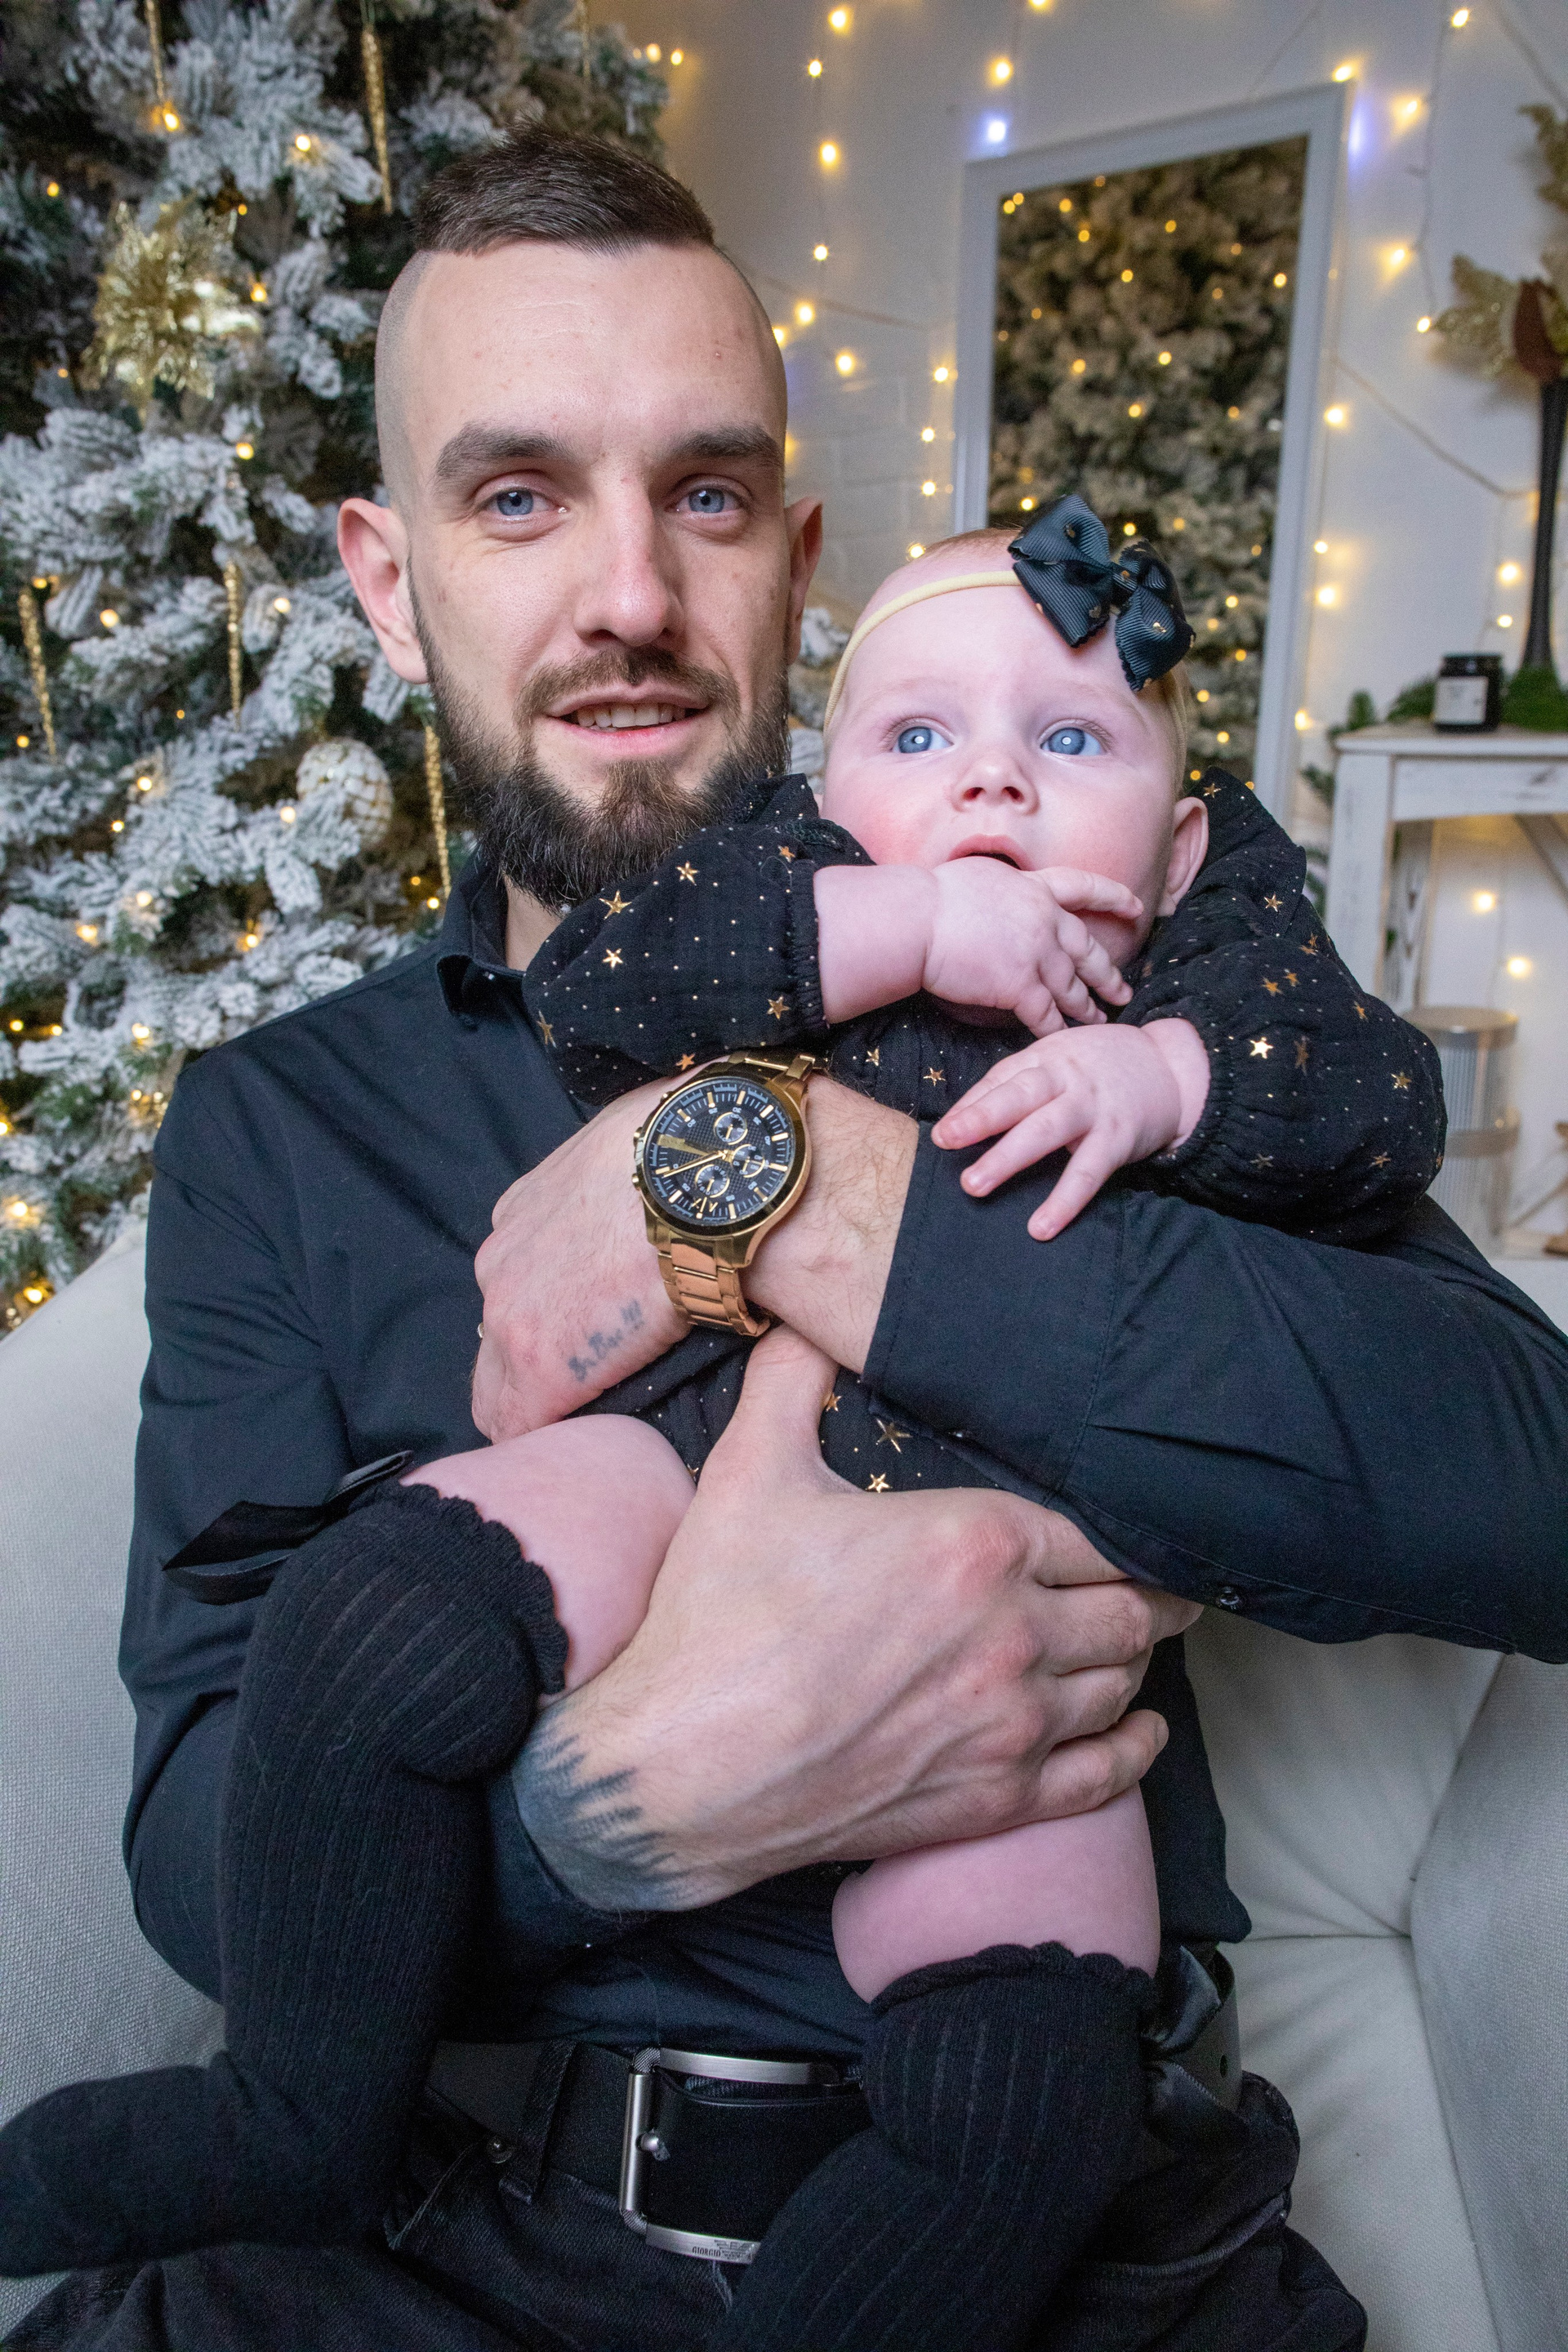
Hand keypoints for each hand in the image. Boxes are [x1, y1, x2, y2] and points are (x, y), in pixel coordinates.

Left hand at [472, 1080, 684, 1439]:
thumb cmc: (690, 1155)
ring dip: (543, 1405)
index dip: (550, 1322)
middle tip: (593, 1393)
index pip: (516, 1288)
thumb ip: (616, 1186)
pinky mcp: (538, 1367)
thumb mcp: (631, 1150)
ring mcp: (509, 1315)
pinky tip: (592, 1448)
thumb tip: (657, 1195)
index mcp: (522, 1215)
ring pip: (499, 1388)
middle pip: (496, 1340)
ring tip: (594, 1424)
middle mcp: (498, 1263)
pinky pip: (520, 1426)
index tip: (589, 1340)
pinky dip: (554, 1440)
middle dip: (534, 1369)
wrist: (708, 1180)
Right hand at [510, 1328, 1198, 1912]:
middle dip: (1155, 1592)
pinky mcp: (994, 1800)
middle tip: (1167, 1581)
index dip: (1128, 1529)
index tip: (1144, 1525)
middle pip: (1128, 1610)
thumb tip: (802, 1318)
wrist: (685, 1766)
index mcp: (976, 1545)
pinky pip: (1103, 1775)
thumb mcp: (749, 1469)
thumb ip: (790, 1378)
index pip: (1097, 1533)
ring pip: (1119, 1684)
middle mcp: (1015, 1633)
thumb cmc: (720, 1617)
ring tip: (1142, 1640)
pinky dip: (1135, 1747)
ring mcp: (1011, 1724)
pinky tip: (1143, 1729)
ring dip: (1138, 1658)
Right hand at [814, 861, 1139, 1035]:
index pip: (1084, 887)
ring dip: (1086, 1007)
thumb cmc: (931, 897)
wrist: (916, 920)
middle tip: (1123, 990)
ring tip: (1099, 1020)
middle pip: (1088, 949)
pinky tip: (1065, 1041)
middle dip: (1108, 973)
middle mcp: (1044, 919)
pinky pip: (1046, 1015)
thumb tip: (1005, 897)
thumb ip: (1005, 889)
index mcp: (1035, 888)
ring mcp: (1036, 953)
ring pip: (1071, 987)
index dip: (1114, 897)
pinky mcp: (1019, 985)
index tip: (1137, 906)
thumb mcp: (980, 876)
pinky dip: (1056, 1030)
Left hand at [931, 1016, 1210, 1239]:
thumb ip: (1019, 1083)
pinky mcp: (1118, 1138)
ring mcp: (1093, 1107)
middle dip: (981, 1118)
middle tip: (947, 1141)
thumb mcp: (1061, 1060)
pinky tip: (1040, 1227)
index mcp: (1047, 1057)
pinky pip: (1087, 1172)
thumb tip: (963, 1116)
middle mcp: (1067, 1078)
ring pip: (1046, 1130)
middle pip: (1019, 1096)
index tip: (941, 1133)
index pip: (1002, 1079)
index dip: (970, 1105)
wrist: (1171, 1066)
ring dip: (1008, 1158)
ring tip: (974, 1185)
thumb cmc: (1100, 1068)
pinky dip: (1064, 1201)